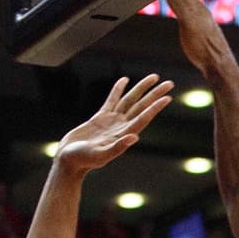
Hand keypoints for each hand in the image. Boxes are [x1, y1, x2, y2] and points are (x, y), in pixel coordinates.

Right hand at [55, 76, 173, 175]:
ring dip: (141, 89)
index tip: (167, 97)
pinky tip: (125, 80)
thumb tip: (134, 137)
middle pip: (141, 106)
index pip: (143, 117)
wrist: (69, 160)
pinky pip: (112, 100)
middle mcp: (121, 126)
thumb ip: (117, 147)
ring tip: (154, 77)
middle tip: (169, 83)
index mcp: (123, 134)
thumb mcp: (101, 155)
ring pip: (130, 100)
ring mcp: (112, 121)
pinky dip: (118, 90)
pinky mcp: (100, 118)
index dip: (155, 107)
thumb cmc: (84, 160)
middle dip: (155, 94)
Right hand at [169, 0, 230, 76]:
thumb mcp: (188, 25)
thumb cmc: (204, 47)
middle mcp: (201, 11)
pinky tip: (186, 10)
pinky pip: (192, 12)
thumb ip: (179, 5)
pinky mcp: (203, 30)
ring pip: (190, 1)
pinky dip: (185, 6)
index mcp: (196, 8)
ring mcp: (203, 21)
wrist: (220, 66)